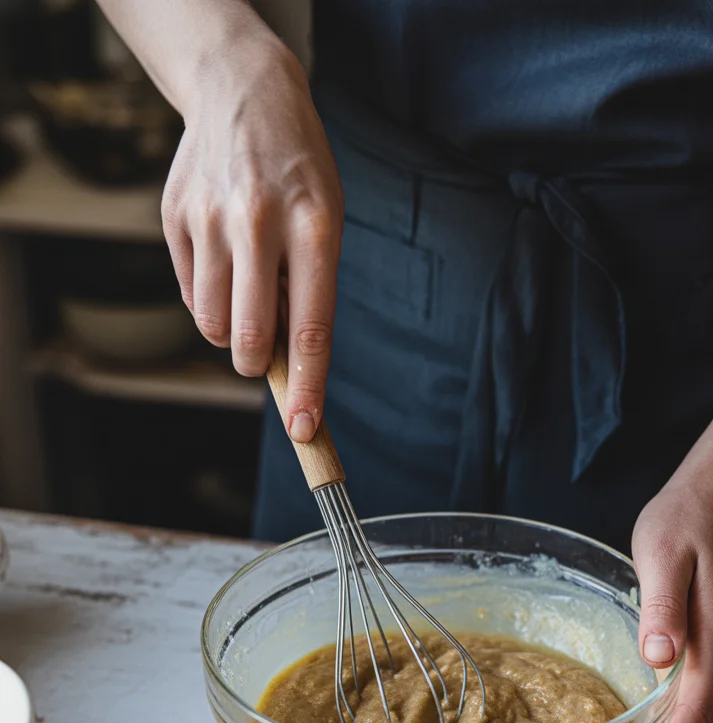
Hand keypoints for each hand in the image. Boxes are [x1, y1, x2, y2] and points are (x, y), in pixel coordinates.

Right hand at [161, 37, 342, 440]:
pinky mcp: (173, 217)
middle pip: (248, 337)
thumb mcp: (327, 220)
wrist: (244, 93)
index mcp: (314, 227)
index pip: (311, 328)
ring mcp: (209, 218)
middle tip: (262, 349)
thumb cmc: (299, 172)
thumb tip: (286, 365)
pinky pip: (187, 294)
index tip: (303, 429)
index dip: (306, 387)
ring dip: (229, 330)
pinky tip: (224, 259)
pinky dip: (208, 297)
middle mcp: (258, 222)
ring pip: (209, 324)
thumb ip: (310, 290)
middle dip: (255, 362)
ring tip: (247, 290)